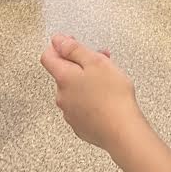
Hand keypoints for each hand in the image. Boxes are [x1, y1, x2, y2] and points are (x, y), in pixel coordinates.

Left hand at [40, 34, 142, 151]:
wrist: (122, 131)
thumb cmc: (112, 95)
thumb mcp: (96, 62)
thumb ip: (74, 49)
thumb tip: (57, 41)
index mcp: (64, 78)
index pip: (48, 57)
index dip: (58, 46)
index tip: (73, 42)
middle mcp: (62, 97)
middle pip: (64, 73)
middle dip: (80, 63)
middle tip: (102, 59)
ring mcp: (70, 113)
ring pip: (74, 89)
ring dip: (87, 80)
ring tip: (110, 80)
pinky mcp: (81, 126)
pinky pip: (81, 106)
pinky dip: (91, 98)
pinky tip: (107, 99)